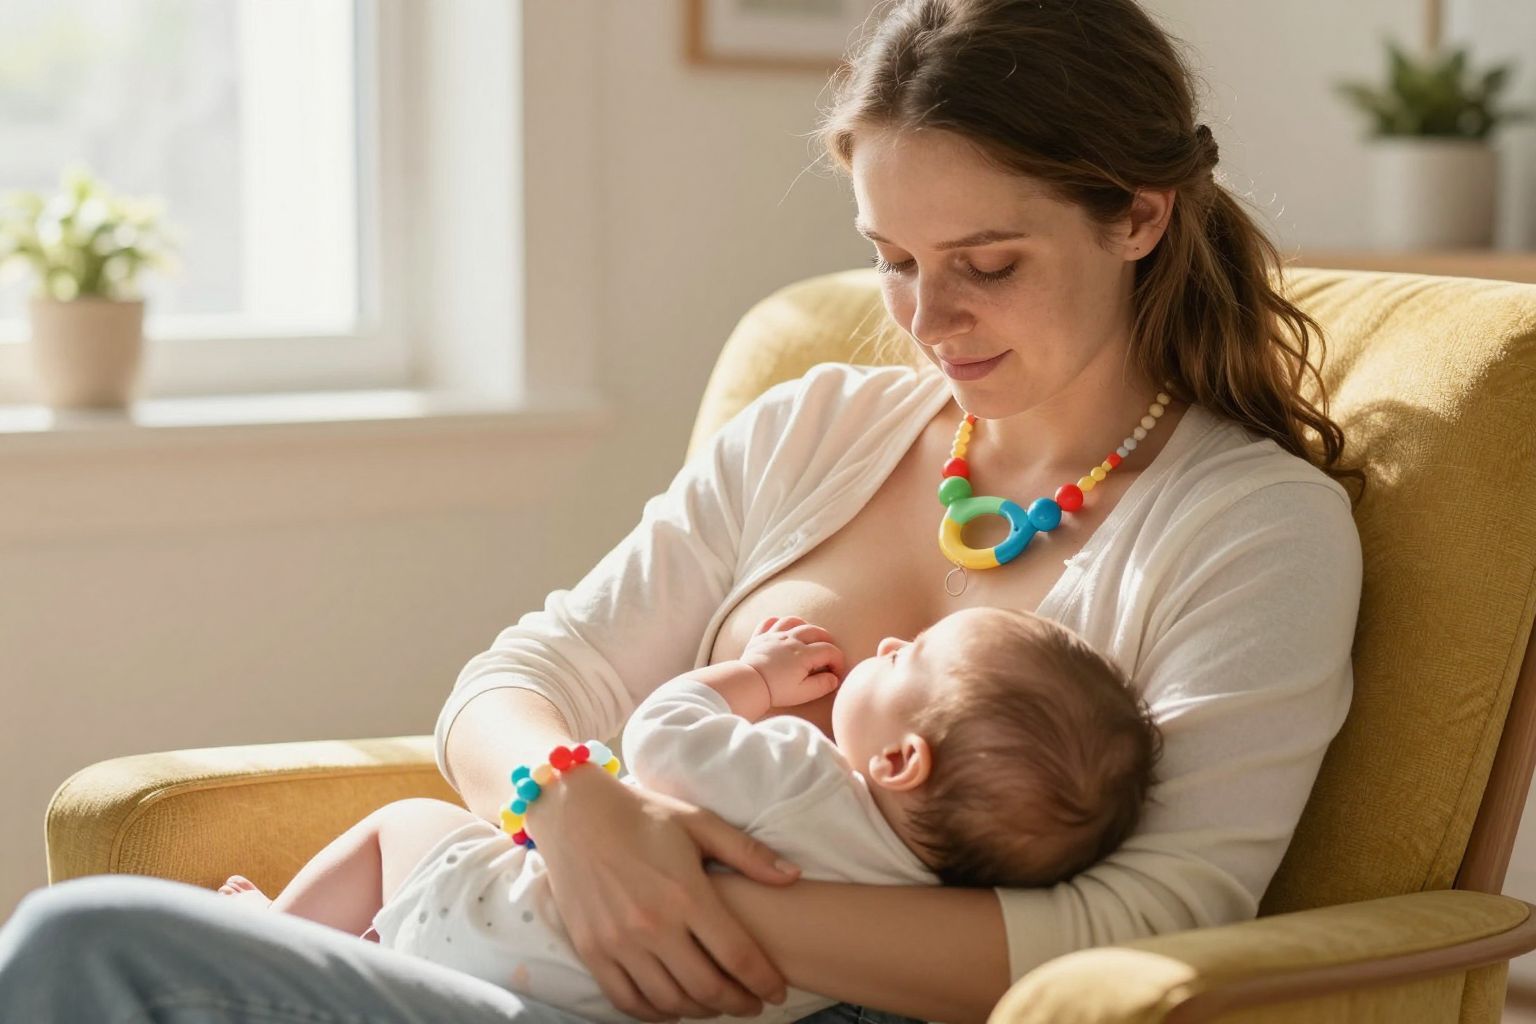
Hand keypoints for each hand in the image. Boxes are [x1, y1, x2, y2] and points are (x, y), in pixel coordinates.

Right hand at [527, 766, 799, 1020]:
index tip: (777, 990)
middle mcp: (652, 925)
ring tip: (718, 1003)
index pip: (738, 955)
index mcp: (686, 894)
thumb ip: (747, 853)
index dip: (764, 981)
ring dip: (701, 1011)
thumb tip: (793, 876)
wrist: (575, 812)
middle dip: (739, 1003)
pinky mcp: (592, 950)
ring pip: (669, 1001)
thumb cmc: (643, 814)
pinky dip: (655, 1014)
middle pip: (707, 988)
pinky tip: (674, 1007)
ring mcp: (618, 942)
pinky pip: (627, 1000)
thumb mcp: (699, 823)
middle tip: (753, 1004)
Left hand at [740, 615, 844, 708]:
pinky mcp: (760, 637)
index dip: (838, 661)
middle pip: (816, 631)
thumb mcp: (803, 693)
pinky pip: (770, 621)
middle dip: (827, 641)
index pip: (830, 651)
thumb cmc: (775, 690)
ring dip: (805, 627)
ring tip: (809, 637)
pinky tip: (783, 630)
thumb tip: (834, 678)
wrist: (747, 684)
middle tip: (828, 654)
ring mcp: (774, 636)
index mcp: (804, 654)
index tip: (836, 674)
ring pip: (794, 621)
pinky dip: (779, 622)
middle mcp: (791, 640)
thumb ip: (822, 685)